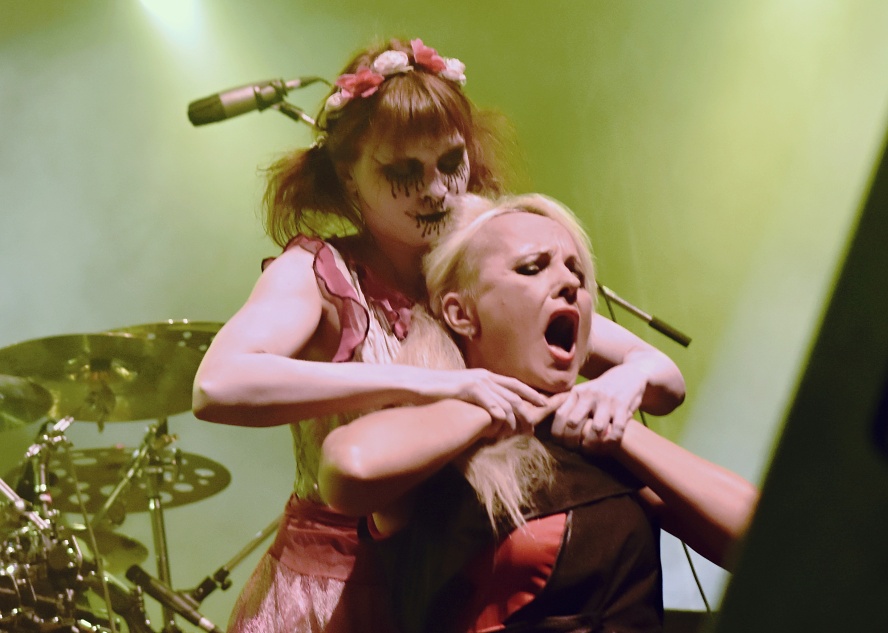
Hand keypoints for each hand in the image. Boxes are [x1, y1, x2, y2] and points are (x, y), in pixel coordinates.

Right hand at [413, 368, 547, 432]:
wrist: (419, 384)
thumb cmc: (440, 392)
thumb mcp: (464, 393)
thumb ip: (479, 398)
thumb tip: (490, 412)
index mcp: (486, 376)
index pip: (515, 384)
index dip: (532, 393)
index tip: (545, 403)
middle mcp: (485, 376)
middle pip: (515, 394)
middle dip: (527, 411)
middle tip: (533, 428)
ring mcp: (476, 381)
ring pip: (504, 400)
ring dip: (512, 419)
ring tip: (516, 433)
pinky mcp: (467, 388)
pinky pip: (488, 402)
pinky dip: (497, 413)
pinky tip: (501, 424)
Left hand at [550, 364, 645, 452]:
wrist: (631, 374)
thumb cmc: (603, 389)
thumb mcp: (585, 391)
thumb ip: (572, 405)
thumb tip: (558, 429)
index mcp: (577, 392)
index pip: (560, 414)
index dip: (558, 433)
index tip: (561, 443)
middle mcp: (590, 395)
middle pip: (573, 423)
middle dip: (571, 441)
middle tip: (575, 449)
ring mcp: (607, 401)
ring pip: (595, 429)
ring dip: (591, 444)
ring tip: (590, 450)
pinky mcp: (623, 407)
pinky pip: (616, 430)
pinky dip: (611, 442)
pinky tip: (607, 446)